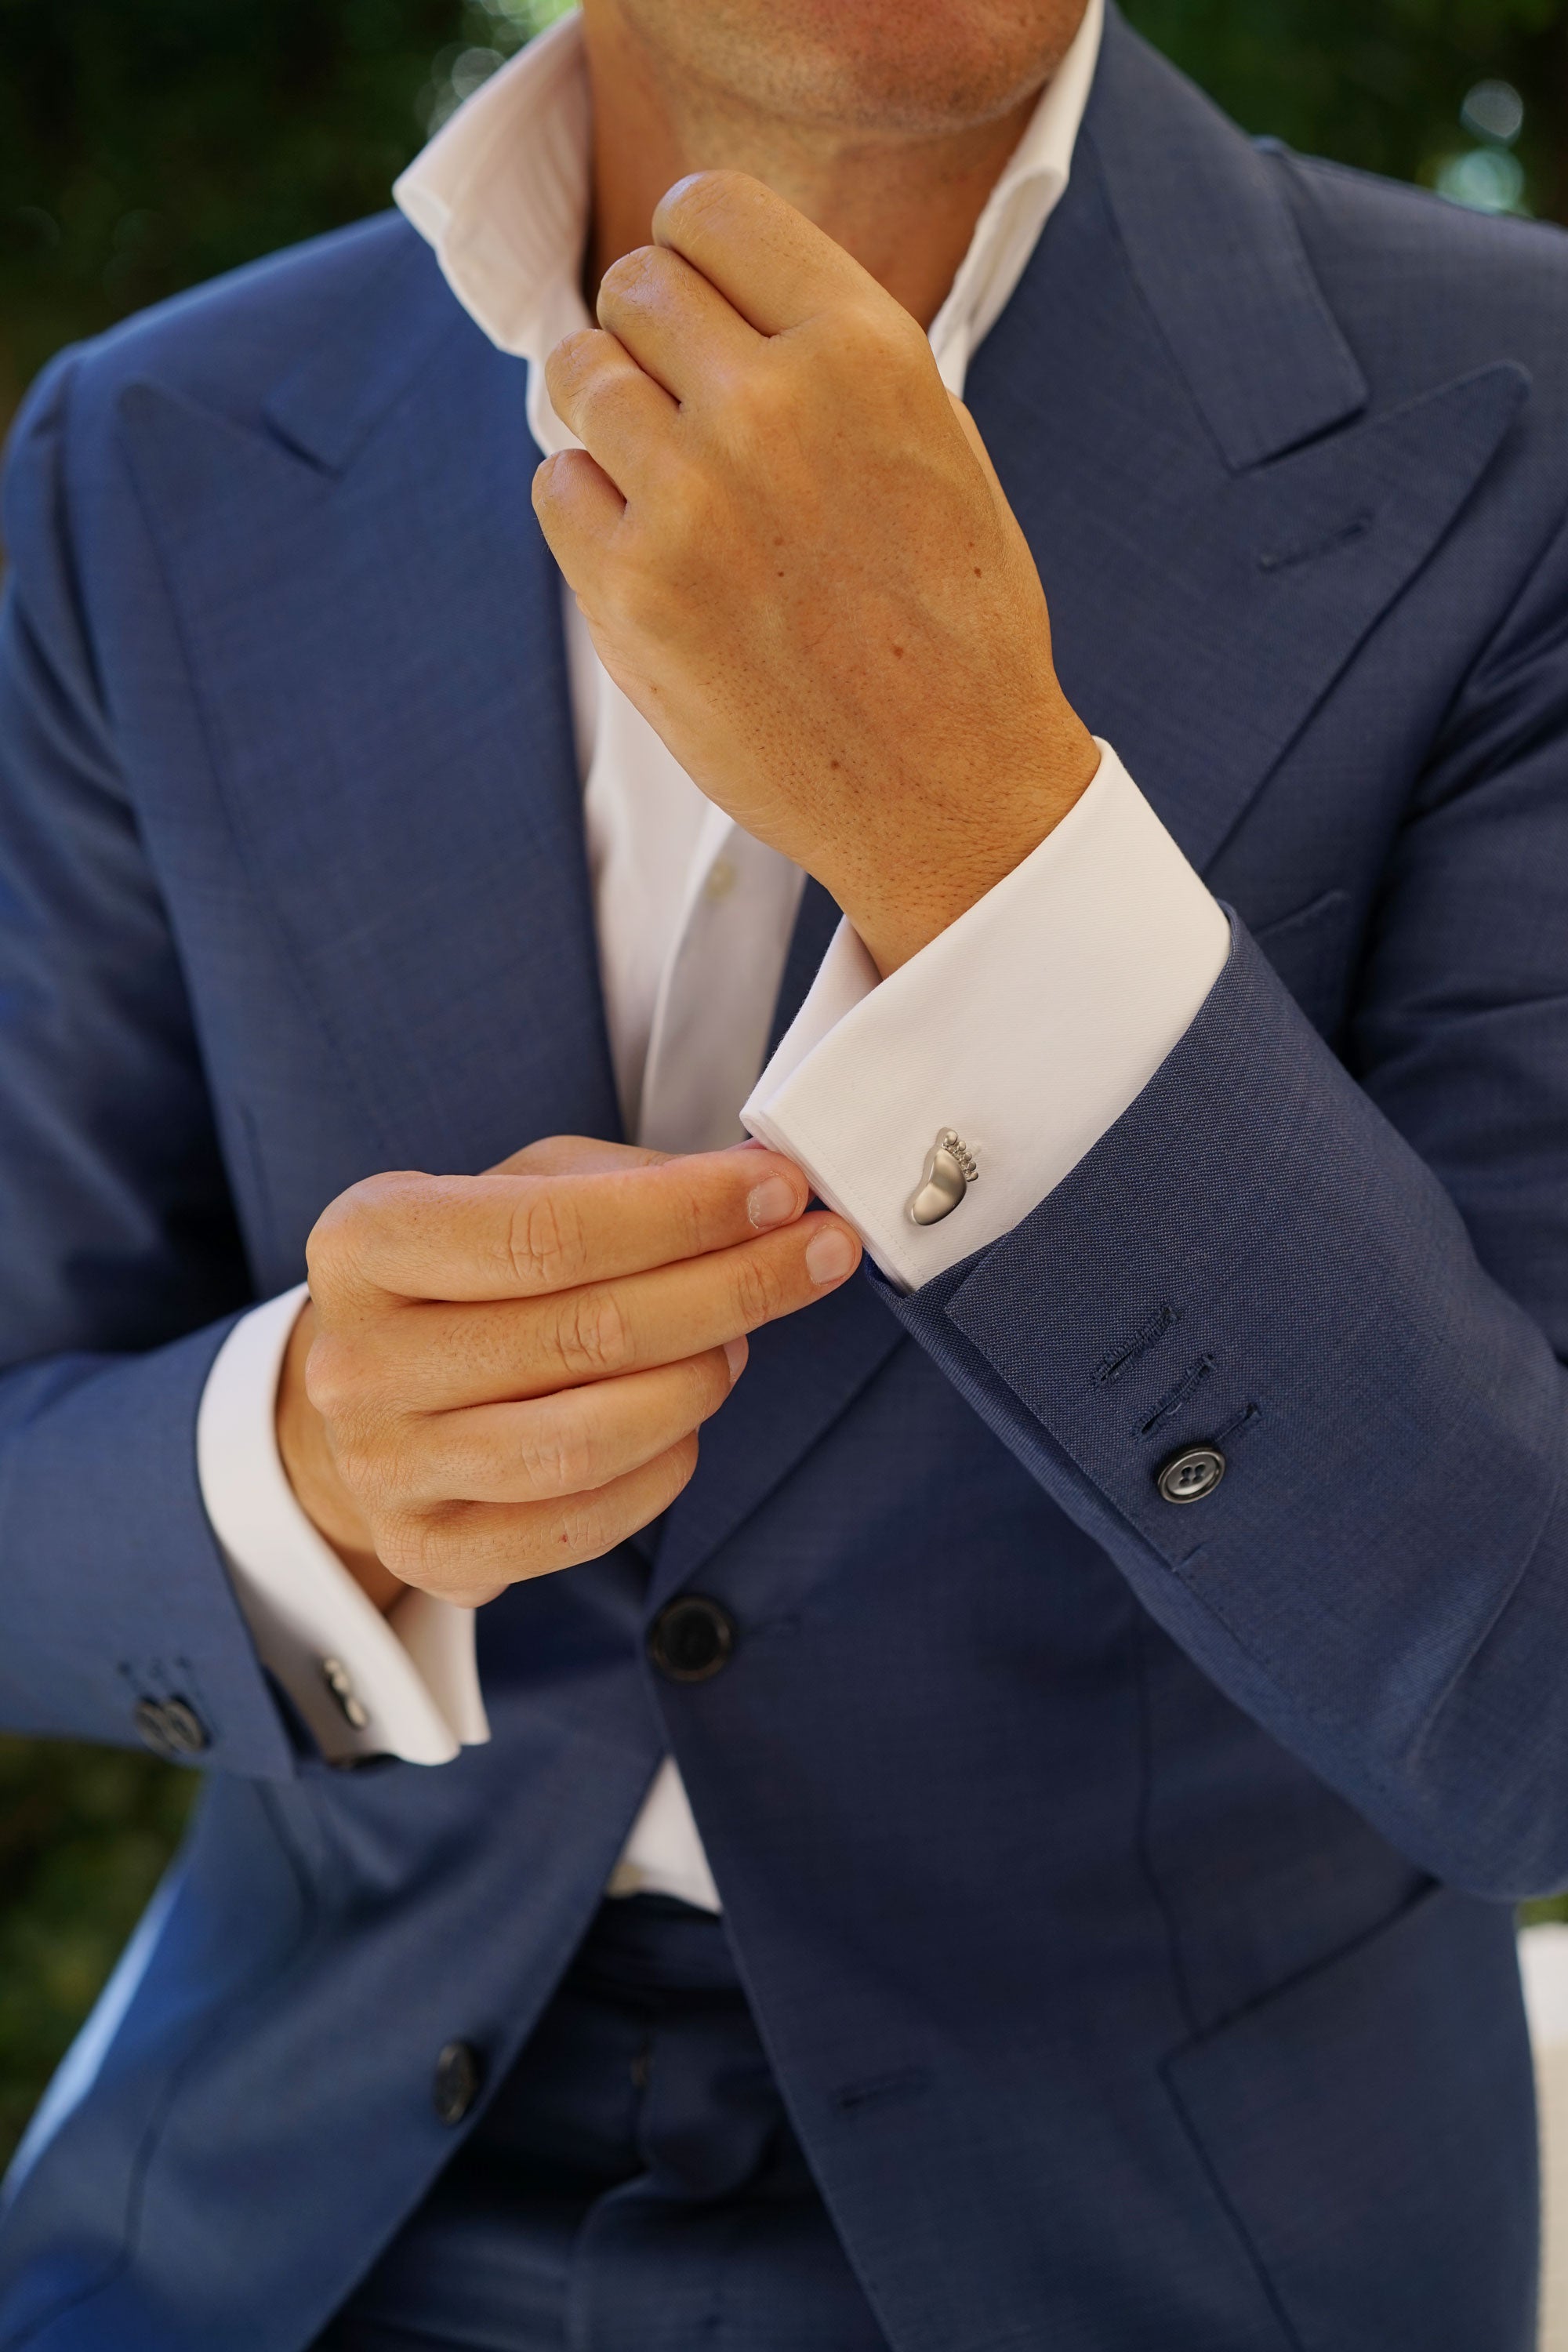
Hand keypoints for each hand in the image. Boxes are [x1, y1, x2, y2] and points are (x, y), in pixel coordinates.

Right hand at [276, 1137, 859, 1611]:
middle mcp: (358, 1362)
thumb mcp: (517, 1188)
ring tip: (739, 1342)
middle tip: (814, 1257)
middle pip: (586, 1335)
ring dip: (700, 1383)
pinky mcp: (428, 1553)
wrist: (371, 1396)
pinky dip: (662, 1471)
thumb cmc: (464, 1277)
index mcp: (367, 1241)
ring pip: (590, 1441)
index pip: (548, 1232)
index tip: (782, 1193)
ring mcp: (386, 1469)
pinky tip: (685, 1425)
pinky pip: (583, 1525)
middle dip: (732, 1288)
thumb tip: (757, 1185)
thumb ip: (626, 1181)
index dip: (685, 1214)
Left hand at [533, 170, 1099, 976]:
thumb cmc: (948, 617)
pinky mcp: (631, 593)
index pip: (711, 210)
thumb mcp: (933, 438)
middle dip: (650, 337)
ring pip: (579, 376)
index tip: (705, 301)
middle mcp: (770, 407)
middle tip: (689, 407)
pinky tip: (660, 556)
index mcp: (863, 348)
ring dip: (610, 415)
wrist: (947, 784)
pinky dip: (591, 510)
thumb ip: (825, 348)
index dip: (695, 251)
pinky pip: (556, 485)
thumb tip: (702, 286)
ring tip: (671, 480)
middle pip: (634, 288)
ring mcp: (690, 501)